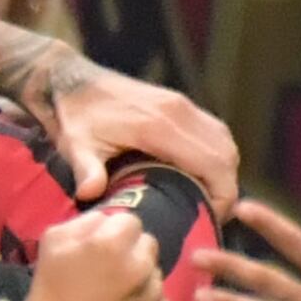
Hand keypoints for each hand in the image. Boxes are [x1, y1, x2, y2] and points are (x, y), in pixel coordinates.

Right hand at [12, 210, 170, 300]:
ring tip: (115, 294)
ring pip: (155, 273)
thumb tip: (108, 219)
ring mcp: (151, 296)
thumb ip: (87, 220)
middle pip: (148, 244)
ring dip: (141, 278)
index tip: (102, 246)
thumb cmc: (48, 287)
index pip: (131, 221)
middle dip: (132, 251)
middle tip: (110, 269)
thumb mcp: (55, 239)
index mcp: (112, 243)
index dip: (115, 232)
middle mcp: (138, 266)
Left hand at [40, 66, 239, 209]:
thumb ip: (86, 169)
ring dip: (224, 172)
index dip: (221, 196)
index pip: (213, 163)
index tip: (210, 219)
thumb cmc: (76, 116)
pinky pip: (214, 132)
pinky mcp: (180, 104)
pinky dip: (216, 156)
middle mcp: (179, 111)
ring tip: (208, 199)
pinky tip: (201, 176)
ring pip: (224, 142)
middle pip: (226, 154)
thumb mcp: (76, 145)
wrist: (73, 81)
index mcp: (159, 126)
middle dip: (226, 189)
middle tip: (211, 215)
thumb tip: (89, 193)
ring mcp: (182, 105)